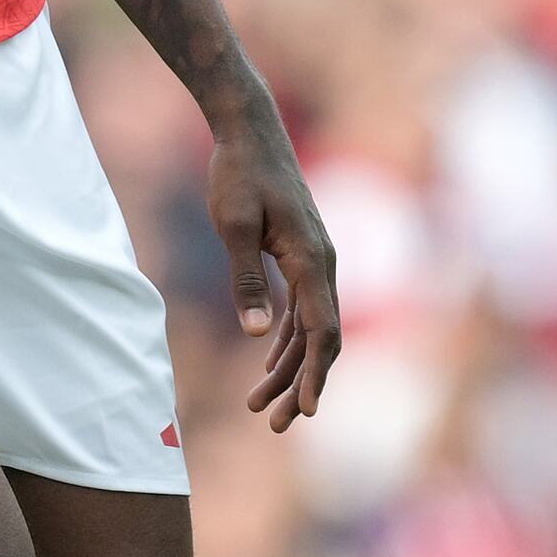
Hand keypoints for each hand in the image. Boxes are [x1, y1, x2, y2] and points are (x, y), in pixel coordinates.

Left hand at [206, 98, 341, 428]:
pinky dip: (286, 341)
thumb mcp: (233, 225)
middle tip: (275, 426)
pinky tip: (268, 363)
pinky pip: (302, 310)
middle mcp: (322, 264)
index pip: (323, 331)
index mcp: (312, 259)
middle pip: (320, 339)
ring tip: (260, 407)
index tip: (305, 412)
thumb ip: (245, 280)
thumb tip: (256, 335)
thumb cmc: (239, 172)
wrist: (249, 129)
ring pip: (310, 329)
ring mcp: (314, 261)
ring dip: (289, 368)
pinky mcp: (299, 256)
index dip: (316, 375)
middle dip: (300, 384)